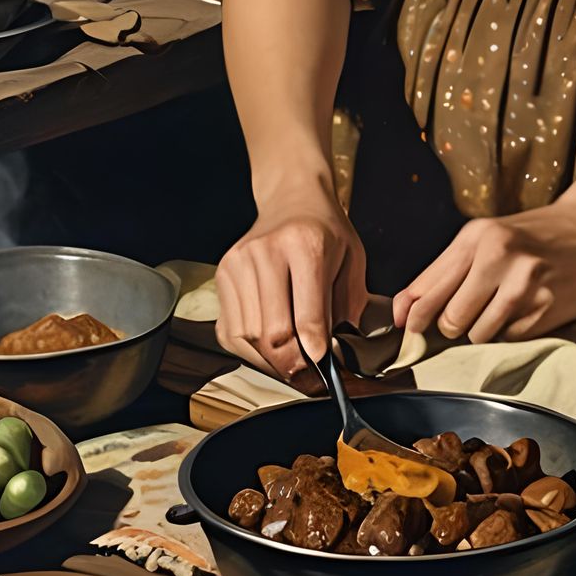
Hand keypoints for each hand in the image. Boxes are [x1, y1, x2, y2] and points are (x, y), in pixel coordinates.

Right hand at [214, 200, 367, 388]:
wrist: (292, 197)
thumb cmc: (326, 231)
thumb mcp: (352, 261)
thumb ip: (347, 305)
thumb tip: (334, 354)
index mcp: (305, 244)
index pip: (307, 314)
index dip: (315, 352)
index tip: (324, 371)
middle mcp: (266, 251)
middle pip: (272, 332)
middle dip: (292, 366)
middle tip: (310, 379)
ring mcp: (238, 262)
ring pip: (248, 337)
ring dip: (271, 363)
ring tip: (292, 367)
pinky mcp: (222, 274)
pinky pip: (230, 331)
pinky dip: (249, 351)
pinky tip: (269, 351)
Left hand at [392, 192, 575, 345]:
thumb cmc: (531, 238)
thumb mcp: (486, 239)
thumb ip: (445, 272)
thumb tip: (401, 312)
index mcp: (475, 236)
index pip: (426, 289)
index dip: (412, 317)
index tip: (408, 331)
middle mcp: (497, 256)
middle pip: (449, 319)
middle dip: (452, 327)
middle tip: (466, 317)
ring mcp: (523, 283)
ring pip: (477, 335)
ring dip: (483, 332)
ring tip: (502, 308)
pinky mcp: (546, 307)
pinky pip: (508, 339)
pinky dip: (510, 333)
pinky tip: (525, 311)